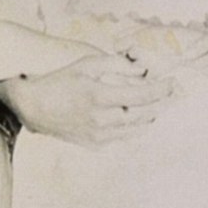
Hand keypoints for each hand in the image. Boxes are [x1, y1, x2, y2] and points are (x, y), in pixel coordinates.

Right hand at [5, 53, 171, 146]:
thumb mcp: (88, 64)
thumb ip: (117, 64)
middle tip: (173, 93)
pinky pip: (124, 136)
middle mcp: (101, 119)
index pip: (141, 96)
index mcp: (99, 97)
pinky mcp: (95, 144)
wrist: (34, 107)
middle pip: (144, 115)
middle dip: (162, 103)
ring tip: (160, 103)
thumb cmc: (62, 80)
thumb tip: (142, 68)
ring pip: (136, 128)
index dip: (161, 89)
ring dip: (151, 115)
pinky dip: (135, 126)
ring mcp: (98, 135)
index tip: (172, 82)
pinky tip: (140, 116)